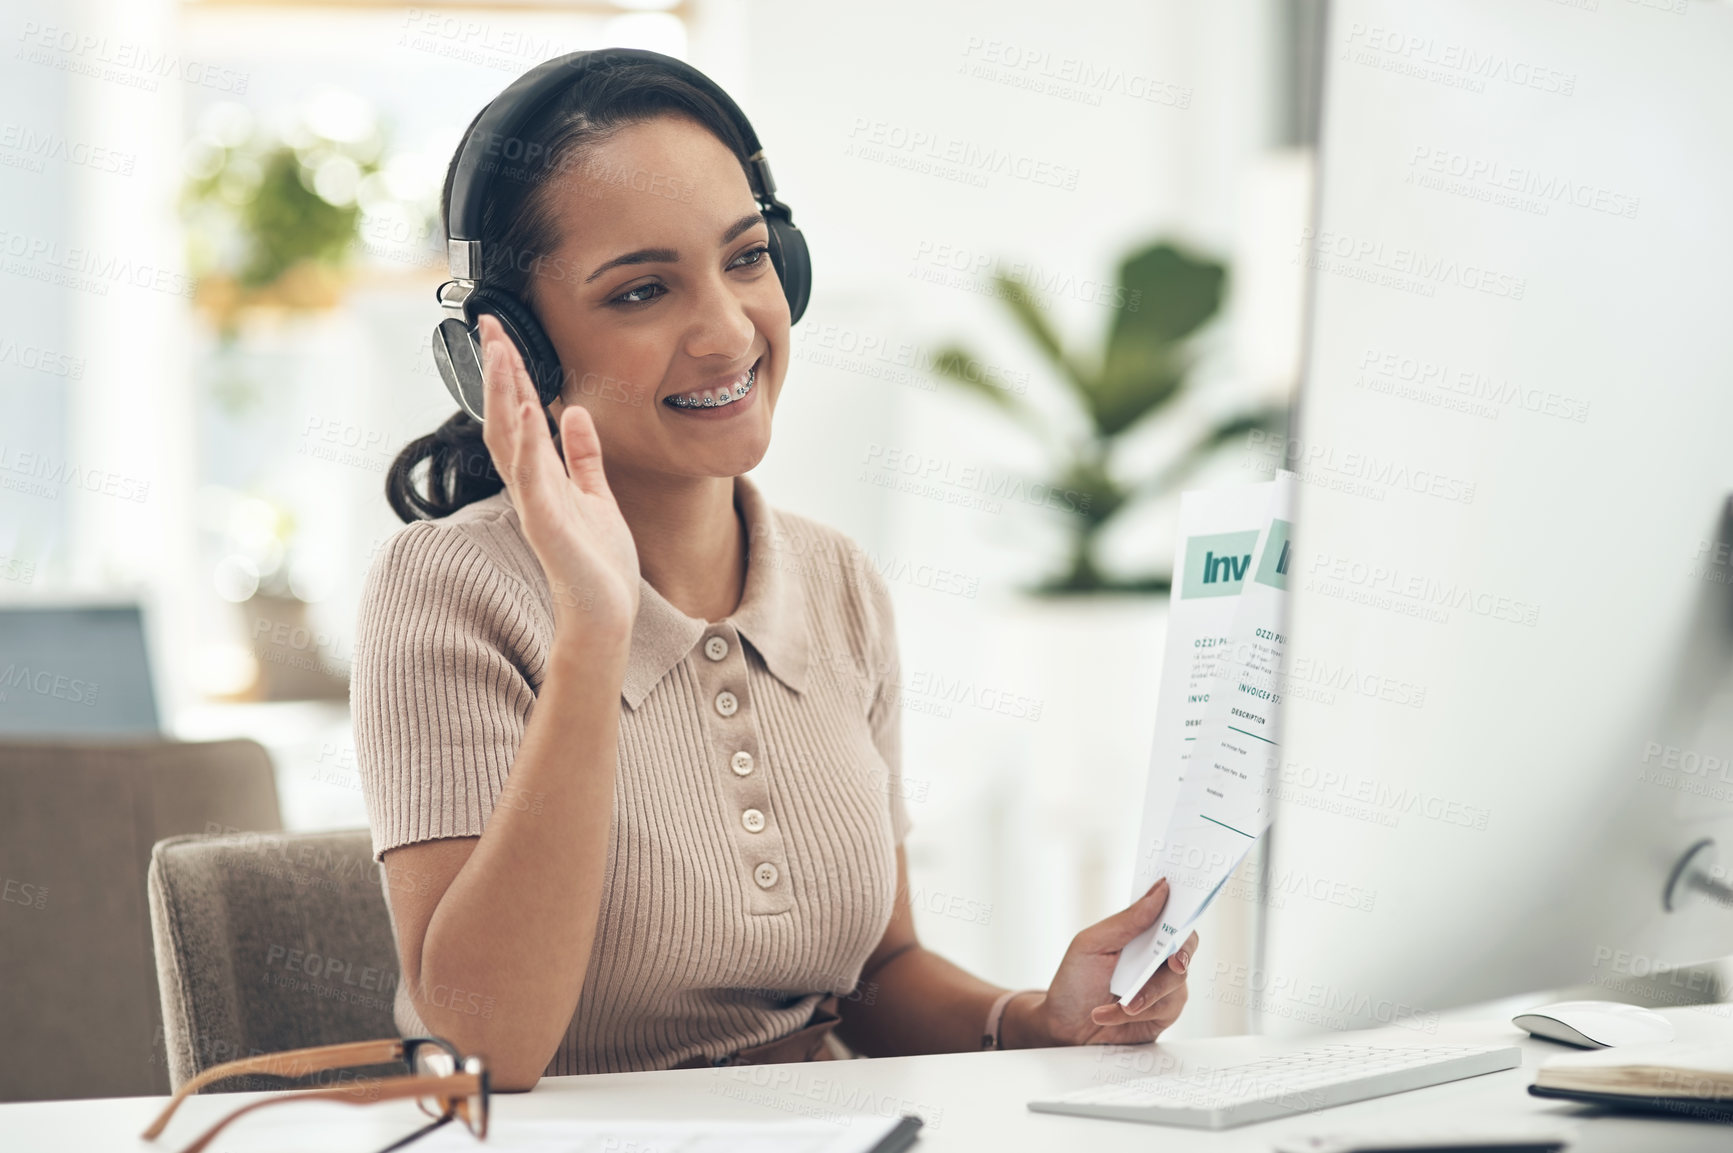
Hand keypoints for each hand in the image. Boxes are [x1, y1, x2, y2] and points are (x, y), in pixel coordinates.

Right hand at [477, 315, 640, 634]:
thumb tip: (578, 414)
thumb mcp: (597, 497)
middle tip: (488, 324)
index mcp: (542, 477)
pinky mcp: (549, 525)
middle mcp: (531, 485)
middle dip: (497, 371)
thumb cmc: (600, 565)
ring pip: (511, 440)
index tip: (502, 334)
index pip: (519, 414)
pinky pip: (533, 477)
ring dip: (505, 395)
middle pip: (505, 417)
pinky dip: (530, 442)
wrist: (606, 616)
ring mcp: (536, 504)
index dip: (511, 373)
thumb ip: (584, 457)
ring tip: (501, 352)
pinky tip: (530, 409)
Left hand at [1009, 878, 1198, 1046]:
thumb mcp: (1093, 944)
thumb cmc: (1075, 981)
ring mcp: (1162, 986)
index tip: (1185, 910)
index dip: (1184, 911)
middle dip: (1180, 955)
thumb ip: (1128, 920)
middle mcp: (1155, 957)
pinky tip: (1108, 1014)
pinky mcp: (1162, 1013)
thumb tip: (1160, 891)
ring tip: (1120, 1003)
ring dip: (1146, 993)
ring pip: (1176, 982)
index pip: (1172, 916)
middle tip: (1173, 963)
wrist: (1064, 1027)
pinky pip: (1164, 1008)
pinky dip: (1136, 1012)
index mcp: (1140, 933)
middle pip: (1185, 947)